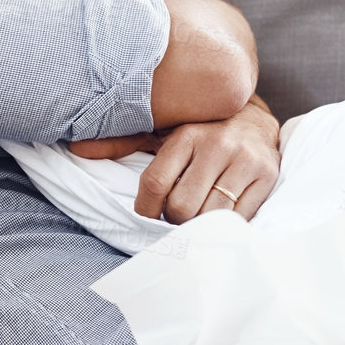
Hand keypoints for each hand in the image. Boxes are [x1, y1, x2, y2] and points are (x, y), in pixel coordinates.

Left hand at [67, 99, 280, 222]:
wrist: (254, 117)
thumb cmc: (198, 129)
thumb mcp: (162, 129)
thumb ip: (122, 141)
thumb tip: (77, 148)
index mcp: (186, 134)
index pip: (155, 184)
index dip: (145, 209)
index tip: (147, 214)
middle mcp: (217, 144)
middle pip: (181, 207)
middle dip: (173, 219)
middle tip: (175, 215)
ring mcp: (244, 161)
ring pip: (210, 217)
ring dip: (197, 226)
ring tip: (196, 216)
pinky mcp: (267, 176)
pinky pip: (239, 219)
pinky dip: (224, 227)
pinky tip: (218, 218)